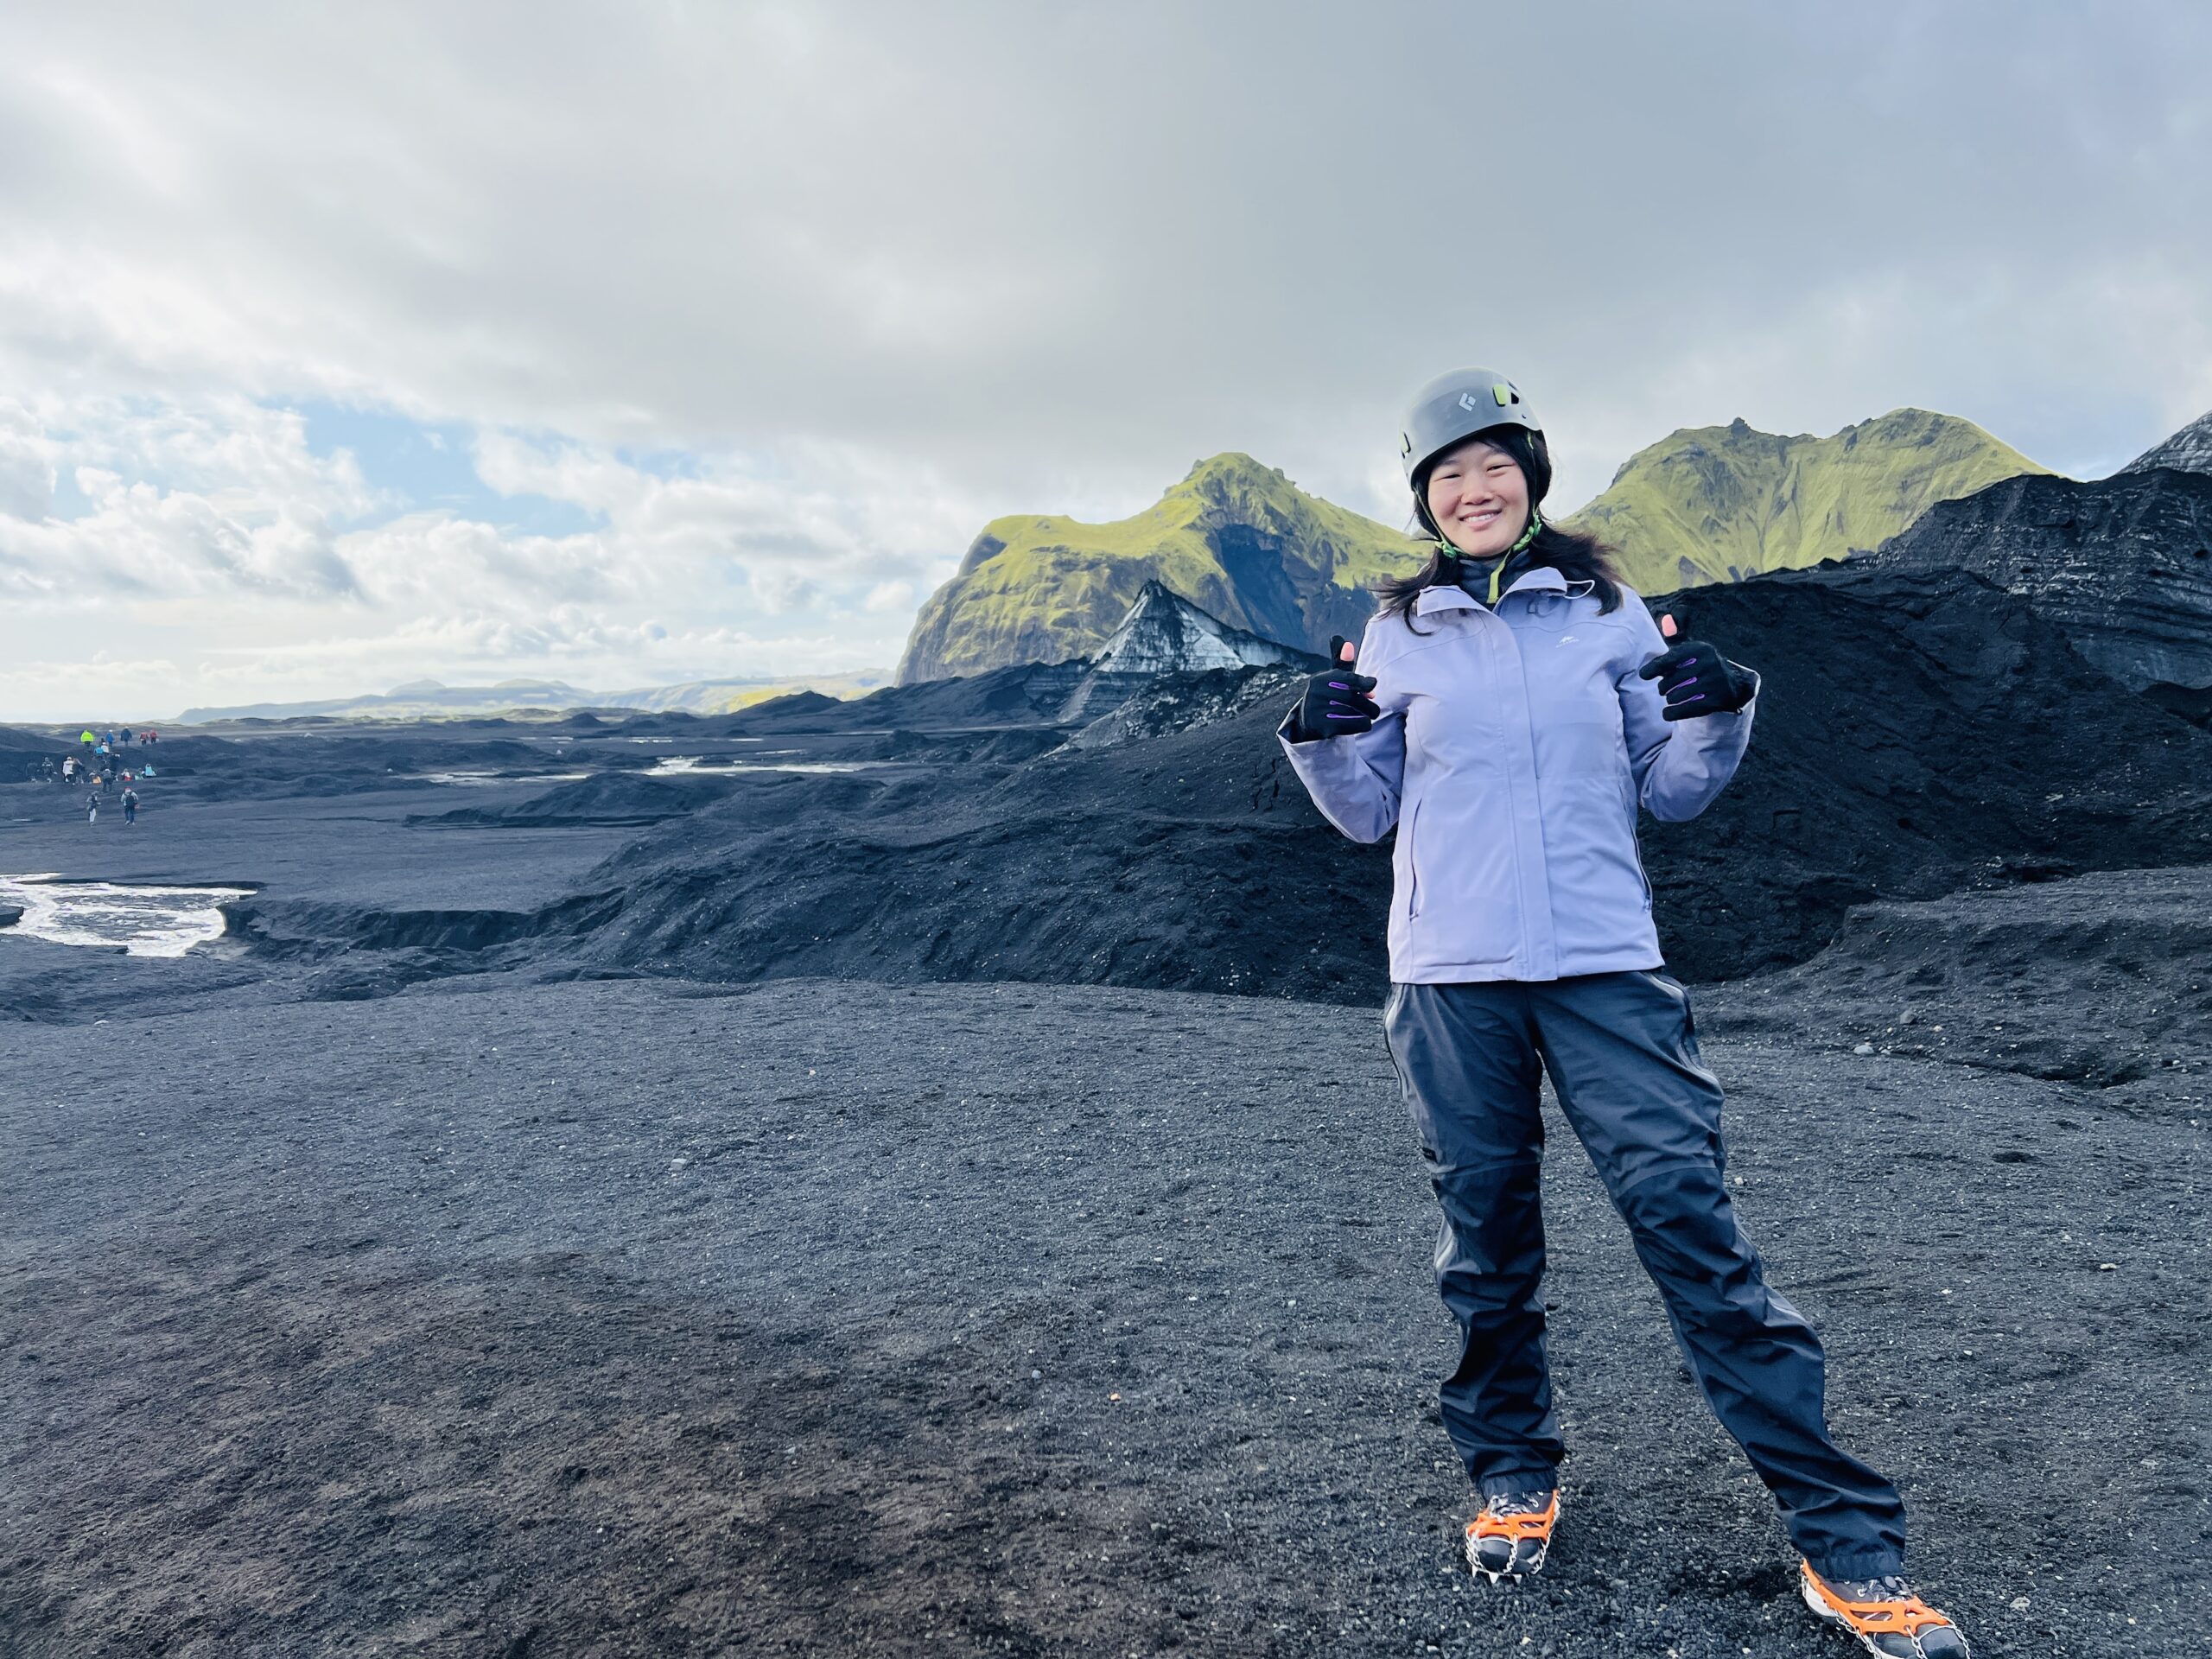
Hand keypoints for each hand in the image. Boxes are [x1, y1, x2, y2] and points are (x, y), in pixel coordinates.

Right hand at [1287, 636, 1378, 740]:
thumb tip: (1347, 644)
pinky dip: (1362, 725)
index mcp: (1321, 679)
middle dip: (1369, 705)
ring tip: (1364, 716)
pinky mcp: (1323, 726)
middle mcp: (1317, 693)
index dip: (1365, 683)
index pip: (1350, 679)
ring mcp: (1318, 710)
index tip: (1371, 689)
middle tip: (1372, 709)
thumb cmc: (1327, 698)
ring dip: (1366, 716)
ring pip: (1357, 713)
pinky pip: (1355, 725)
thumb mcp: (1333, 679)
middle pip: (1354, 698)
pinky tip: (1359, 724)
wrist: (1309, 724)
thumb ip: (1342, 663)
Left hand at [1637, 614, 1754, 719]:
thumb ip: (1677, 634)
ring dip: (1670, 699)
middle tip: (1666, 688)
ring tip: (1674, 697)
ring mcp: (1714, 683)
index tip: (1644, 675)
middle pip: (1669, 681)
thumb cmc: (1702, 665)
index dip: (1653, 668)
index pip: (1670, 659)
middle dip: (1663, 687)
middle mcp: (1708, 664)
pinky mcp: (1716, 700)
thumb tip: (1667, 619)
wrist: (1732, 684)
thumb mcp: (1692, 648)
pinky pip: (1685, 710)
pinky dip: (1672, 713)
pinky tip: (1668, 713)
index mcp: (1700, 649)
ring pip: (1675, 697)